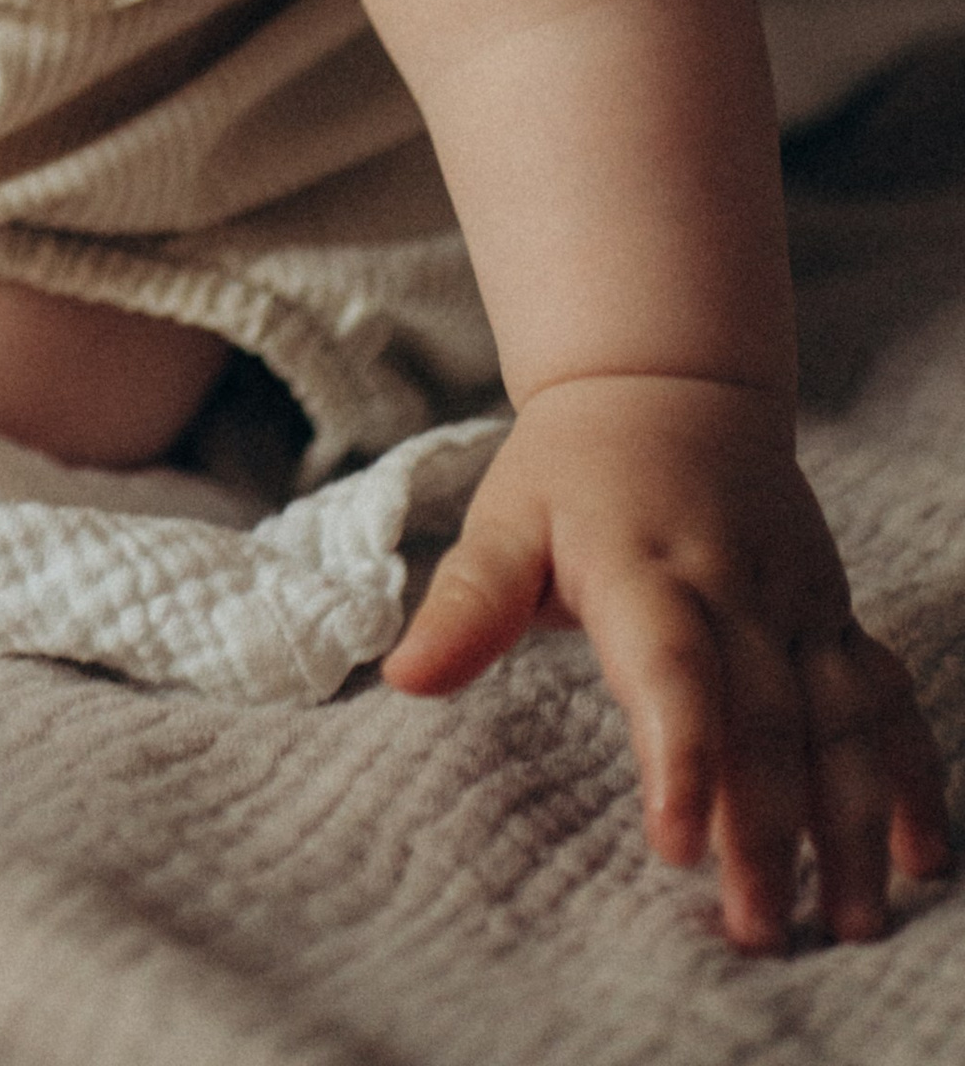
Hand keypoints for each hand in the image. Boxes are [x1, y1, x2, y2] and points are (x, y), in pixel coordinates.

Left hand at [383, 373, 949, 947]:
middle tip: (756, 930)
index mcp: (642, 564)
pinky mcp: (831, 612)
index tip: (676, 847)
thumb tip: (401, 676)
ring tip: (849, 920)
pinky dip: (909, 770)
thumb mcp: (503, 518)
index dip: (681, 755)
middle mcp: (732, 584)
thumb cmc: (568, 470)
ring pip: (839, 716)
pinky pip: (882, 694)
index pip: (672, 667)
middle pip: (763, 716)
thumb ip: (464, 603)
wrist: (667, 383)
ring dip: (851, 818)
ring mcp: (793, 599)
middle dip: (767, 827)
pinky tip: (918, 851)